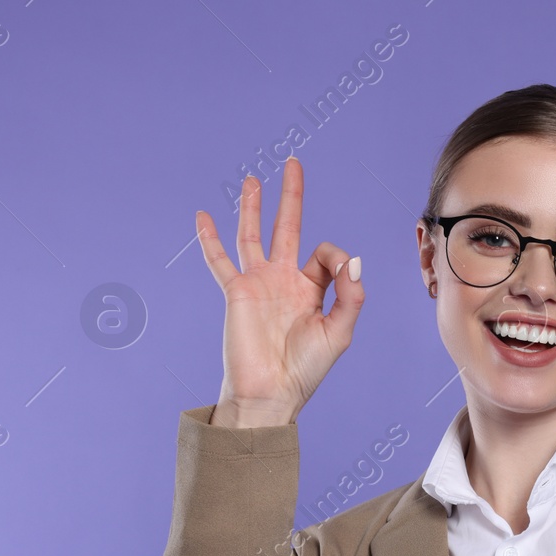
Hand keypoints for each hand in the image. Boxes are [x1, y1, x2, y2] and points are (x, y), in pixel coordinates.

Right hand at [197, 156, 364, 427]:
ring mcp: (258, 283)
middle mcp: (284, 281)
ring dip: (253, 206)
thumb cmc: (306, 369)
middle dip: (291, 197)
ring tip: (253, 179)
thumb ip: (350, 295)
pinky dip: (210, 238)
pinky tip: (202, 215)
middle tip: (293, 163)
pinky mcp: (237, 292)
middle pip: (287, 228)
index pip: (325, 254)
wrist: (271, 392)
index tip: (344, 273)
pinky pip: (220, 260)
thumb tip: (353, 260)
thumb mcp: (339, 332)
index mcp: (312, 290)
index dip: (337, 257)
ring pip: (253, 235)